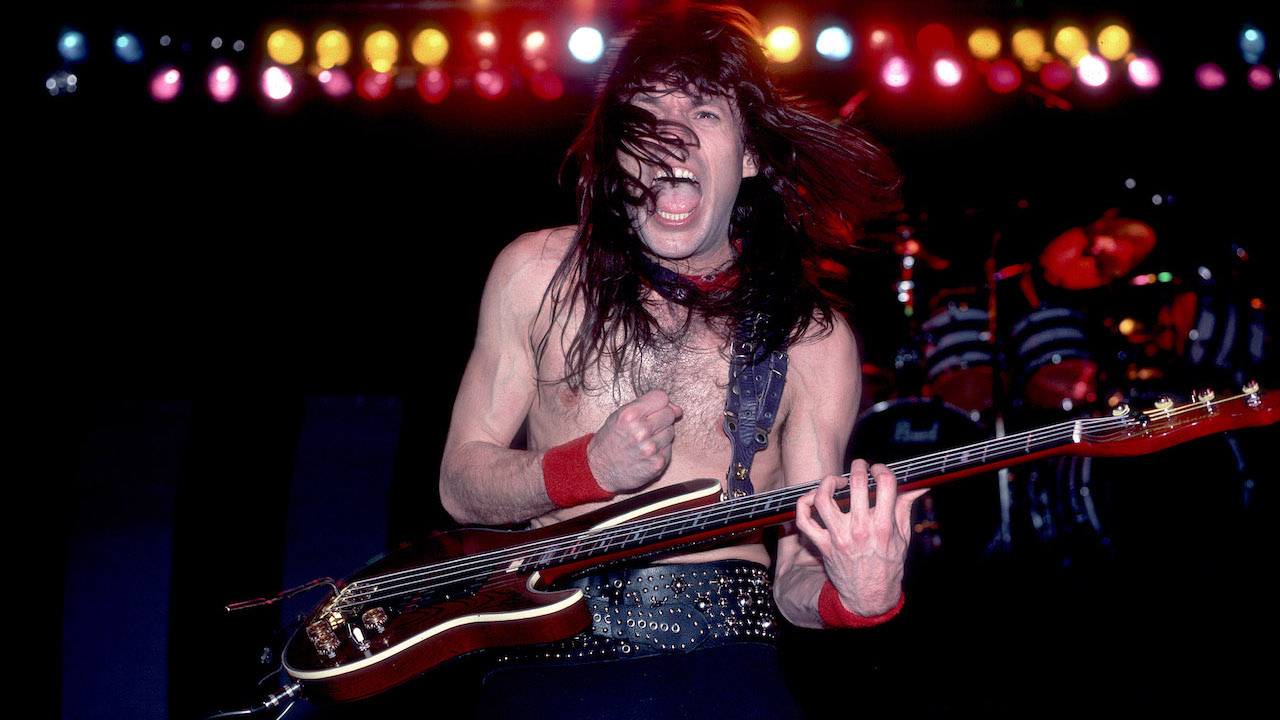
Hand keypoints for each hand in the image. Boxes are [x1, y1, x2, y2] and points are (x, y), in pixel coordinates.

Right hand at [588, 390, 682, 493]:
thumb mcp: (620, 415)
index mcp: (630, 415)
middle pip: (669, 414)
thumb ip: (648, 406)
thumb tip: (678, 410)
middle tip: (646, 427)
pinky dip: (661, 450)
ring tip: (644, 441)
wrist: (599, 469)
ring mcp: (650, 449)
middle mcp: (640, 431)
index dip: (658, 403)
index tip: (651, 410)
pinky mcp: (657, 464)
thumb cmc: (610, 439)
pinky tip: (647, 453)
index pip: (662, 398)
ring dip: (661, 435)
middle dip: (661, 418)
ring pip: (671, 431)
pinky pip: (669, 449)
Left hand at [795, 459, 925, 615]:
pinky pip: (804, 520)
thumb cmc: (888, 566)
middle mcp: (860, 529)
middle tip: (860, 466)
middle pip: (856, 484)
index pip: (885, 483)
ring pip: (823, 498)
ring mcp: (838, 537)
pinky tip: (813, 498)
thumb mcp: (903, 537)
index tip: (879, 470)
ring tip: (836, 481)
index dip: (882, 470)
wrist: (869, 598)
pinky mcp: (823, 545)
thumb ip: (906, 507)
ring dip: (828, 482)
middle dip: (858, 467)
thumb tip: (920, 484)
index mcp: (883, 526)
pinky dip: (803, 504)